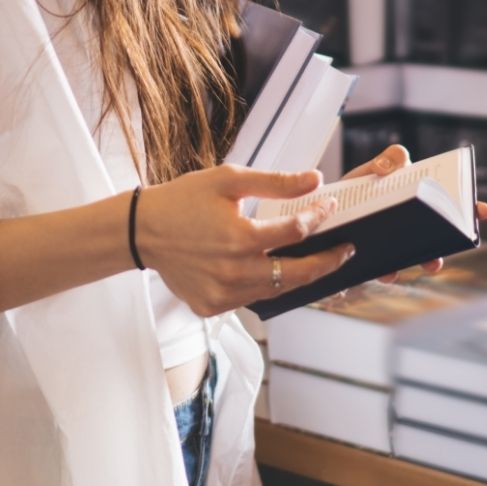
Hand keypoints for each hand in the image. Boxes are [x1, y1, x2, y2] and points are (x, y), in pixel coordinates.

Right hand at [135, 165, 353, 316]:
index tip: (330, 207)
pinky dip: (265, 285)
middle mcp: (235, 271)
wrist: (142, 231)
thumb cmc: (184, 200)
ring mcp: (224, 294)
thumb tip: (316, 179)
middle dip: (328, 262)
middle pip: (299, 273)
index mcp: (241, 237)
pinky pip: (251, 299)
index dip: (319, 217)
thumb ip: (276, 182)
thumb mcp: (229, 180)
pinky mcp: (212, 306)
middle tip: (345, 250)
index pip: (297, 231)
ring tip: (316, 261)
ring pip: (277, 290)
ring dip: (299, 276)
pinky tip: (271, 270)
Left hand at [344, 144, 486, 283]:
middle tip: (459, 239)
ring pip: (420, 254)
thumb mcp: (367, 172)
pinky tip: (388, 272)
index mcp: (414, 198)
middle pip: (439, 230)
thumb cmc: (352, 192)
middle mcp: (411, 223)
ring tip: (432, 263)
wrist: (321, 217)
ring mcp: (397, 243)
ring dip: (427, 259)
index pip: (448, 201)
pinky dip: (390, 271)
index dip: (468, 206)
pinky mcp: (378, 262)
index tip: (482, 211)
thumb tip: (393, 167)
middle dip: (453, 235)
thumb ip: (384, 163)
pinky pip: (388, 269)